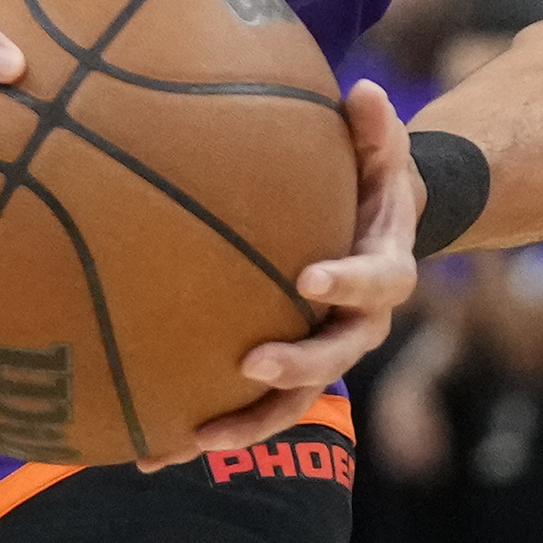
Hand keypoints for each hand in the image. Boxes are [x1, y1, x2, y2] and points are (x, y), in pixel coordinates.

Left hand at [165, 79, 423, 463]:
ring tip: (198, 438)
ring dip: (250, 423)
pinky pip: (257, 412)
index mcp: (386, 272)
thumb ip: (375, 128)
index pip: (376, 282)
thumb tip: (363, 91)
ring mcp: (327, 357)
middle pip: (337, 356)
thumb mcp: (383, 154)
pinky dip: (213, 432)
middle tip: (251, 363)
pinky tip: (156, 451)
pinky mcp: (292, 378)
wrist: (380, 235)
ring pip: (294, 403)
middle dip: (297, 365)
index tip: (308, 279)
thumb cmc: (374, 186)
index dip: (346, 284)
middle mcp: (362, 326)